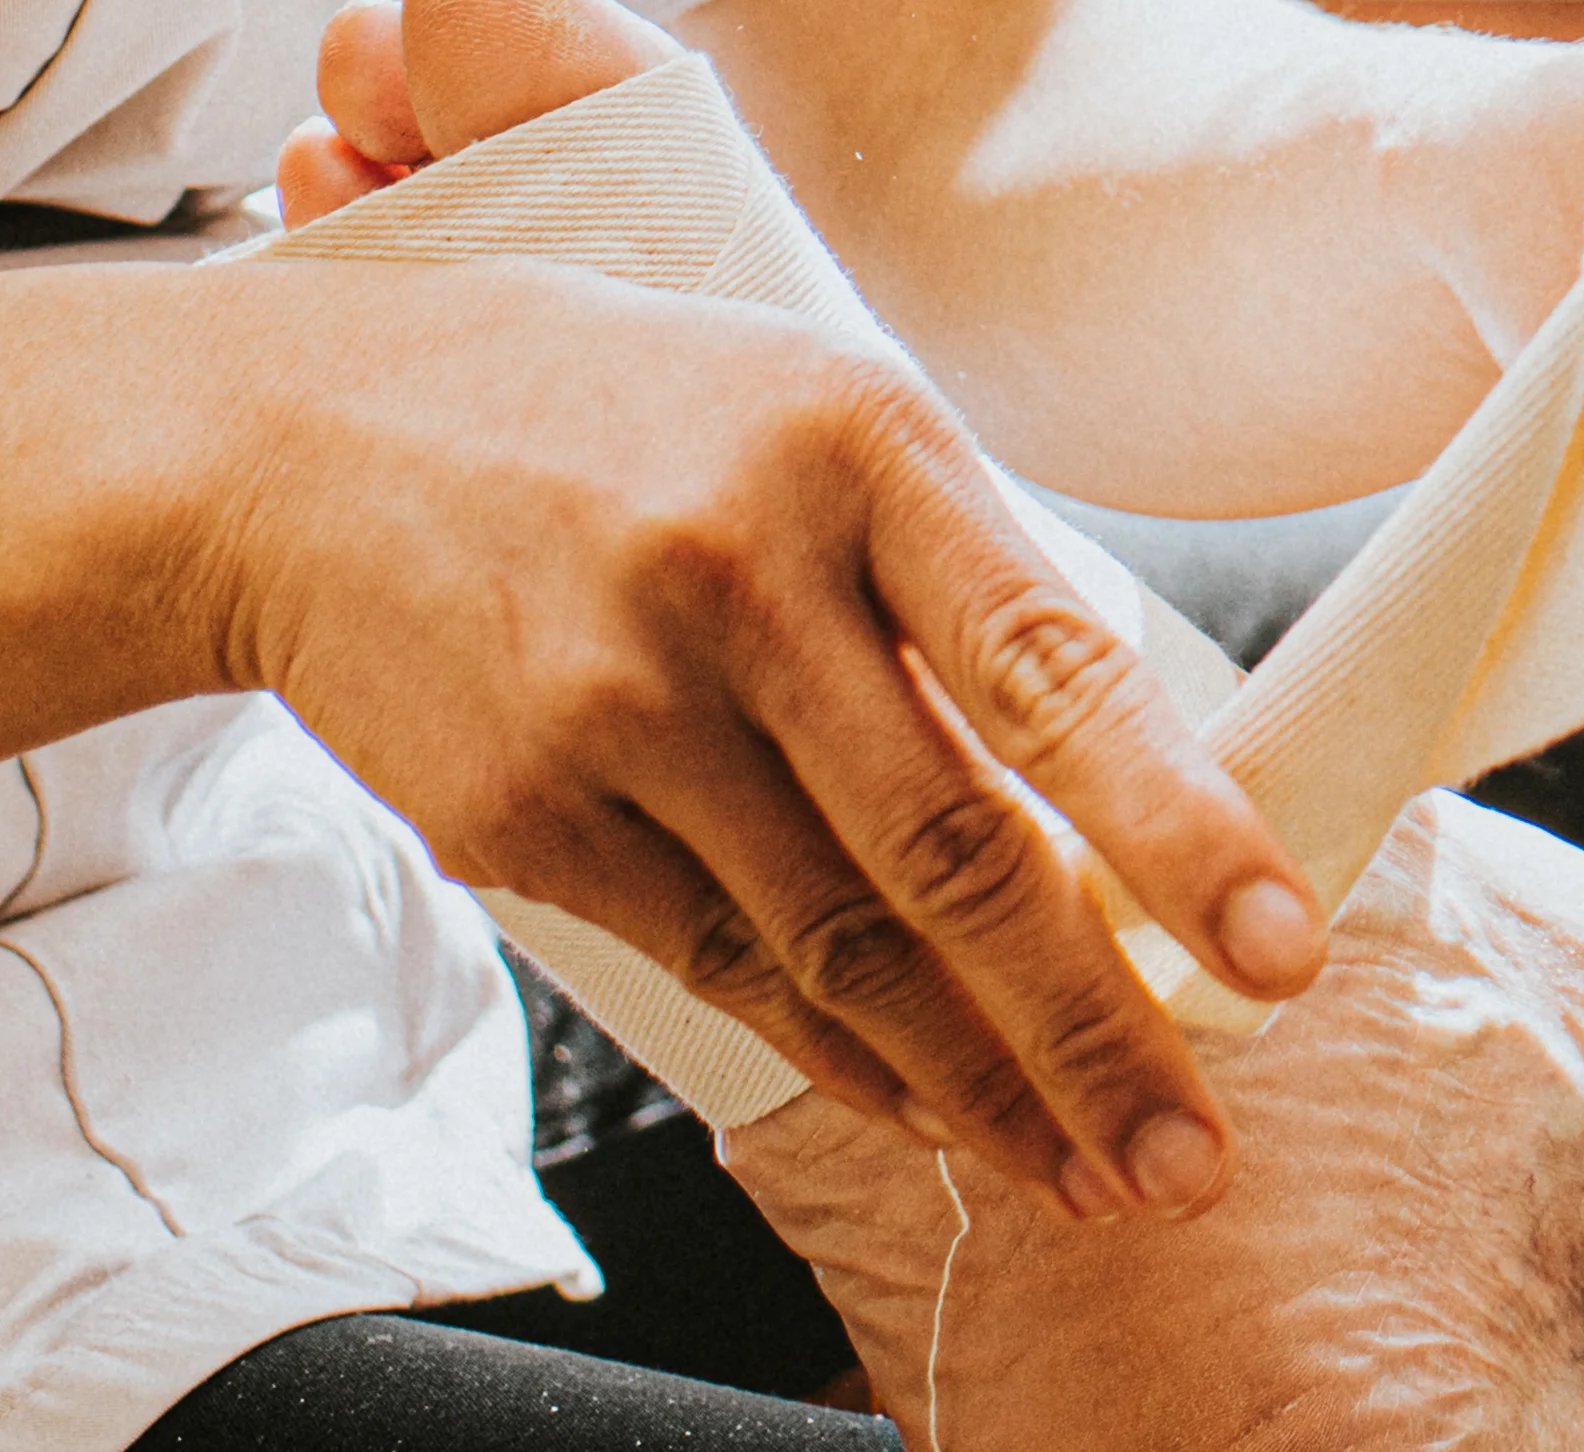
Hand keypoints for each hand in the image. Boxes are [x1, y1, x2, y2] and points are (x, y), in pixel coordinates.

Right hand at [214, 0, 1318, 1221]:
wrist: (302, 444)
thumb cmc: (617, 419)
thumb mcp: (814, 415)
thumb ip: (955, 578)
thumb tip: (1125, 782)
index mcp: (858, 442)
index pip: (1052, 667)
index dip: (1179, 826)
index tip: (1281, 947)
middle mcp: (742, 575)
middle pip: (951, 854)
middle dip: (1091, 1032)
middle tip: (1190, 1153)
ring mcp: (620, 704)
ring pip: (838, 947)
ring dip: (978, 1084)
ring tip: (1083, 1169)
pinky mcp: (525, 815)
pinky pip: (722, 969)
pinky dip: (841, 1054)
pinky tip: (924, 1107)